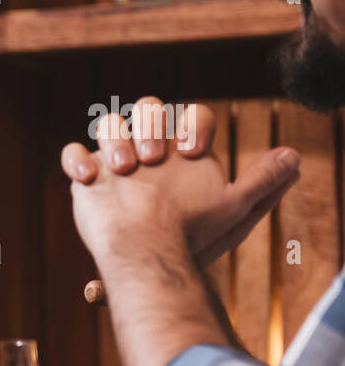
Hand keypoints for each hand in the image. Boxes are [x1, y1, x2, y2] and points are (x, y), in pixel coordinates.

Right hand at [62, 97, 299, 265]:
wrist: (147, 258)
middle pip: (148, 107)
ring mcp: (116, 163)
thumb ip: (263, 182)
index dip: (194, 124)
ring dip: (114, 138)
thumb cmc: (191, 234)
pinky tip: (90, 180)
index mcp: (184, 155)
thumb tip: (293, 156)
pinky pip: (73, 153)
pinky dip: (77, 160)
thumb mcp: (235, 208)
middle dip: (148, 125)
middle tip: (151, 160)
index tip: (193, 152)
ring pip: (108, 123)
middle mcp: (151, 153)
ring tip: (122, 170)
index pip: (193, 115)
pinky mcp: (87, 178)